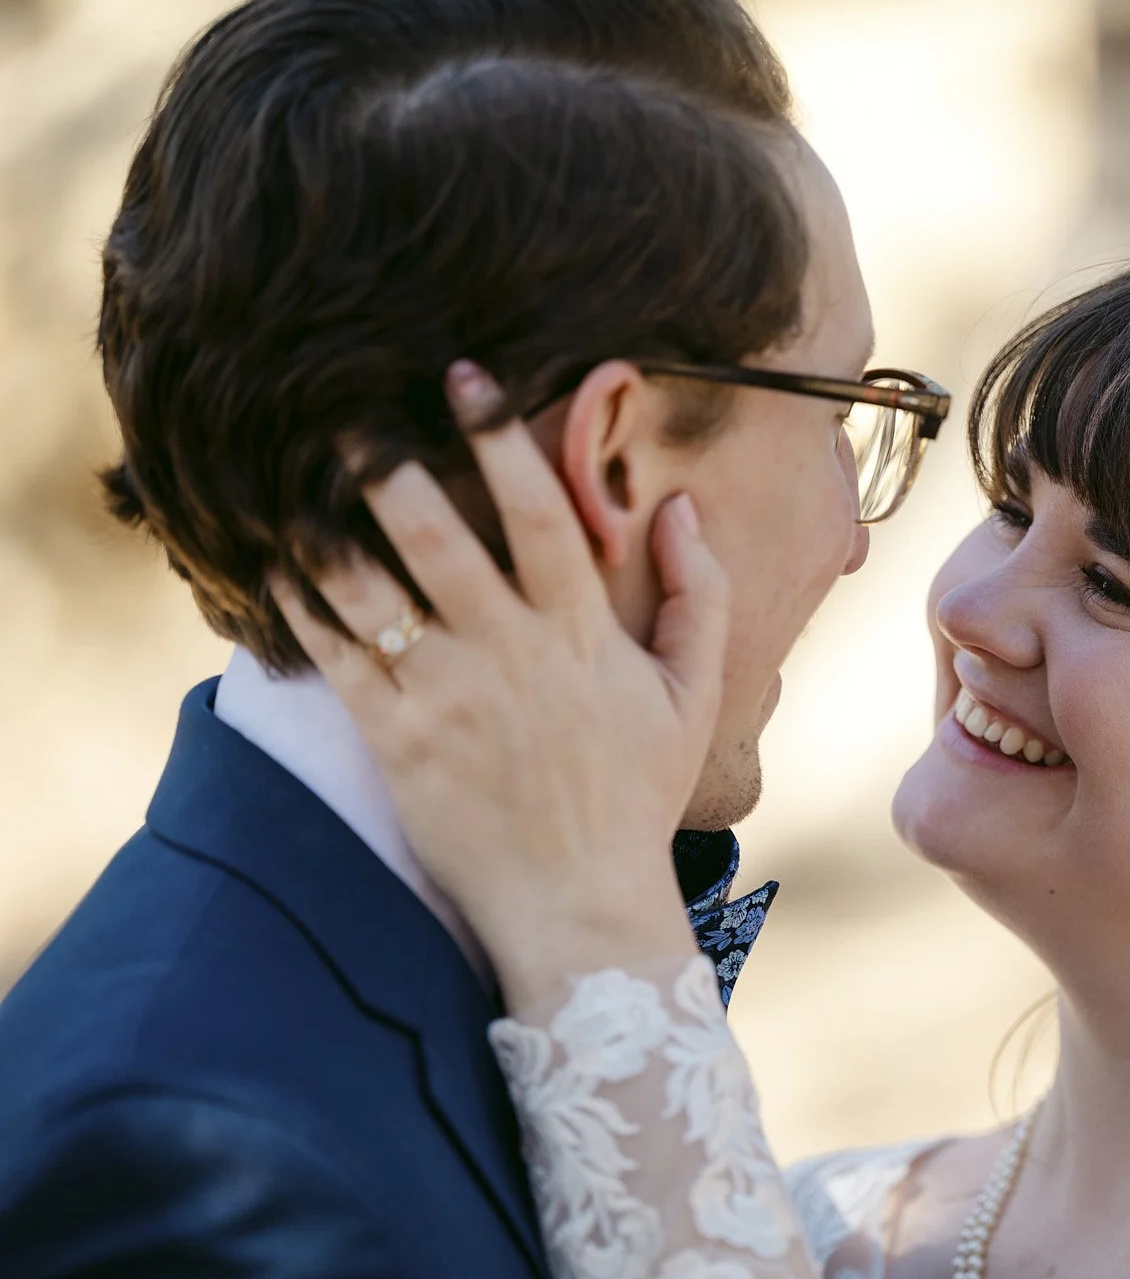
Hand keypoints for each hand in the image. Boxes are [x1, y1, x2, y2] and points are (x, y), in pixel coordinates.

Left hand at [274, 362, 730, 1007]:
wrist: (578, 901)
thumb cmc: (636, 793)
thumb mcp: (692, 692)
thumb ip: (699, 593)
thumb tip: (681, 508)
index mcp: (580, 631)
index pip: (537, 511)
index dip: (499, 436)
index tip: (464, 377)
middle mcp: (507, 652)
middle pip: (433, 532)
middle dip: (386, 462)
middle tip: (349, 414)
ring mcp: (445, 695)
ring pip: (368, 587)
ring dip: (327, 524)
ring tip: (299, 479)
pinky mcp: (395, 738)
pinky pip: (334, 654)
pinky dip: (302, 602)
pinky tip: (281, 564)